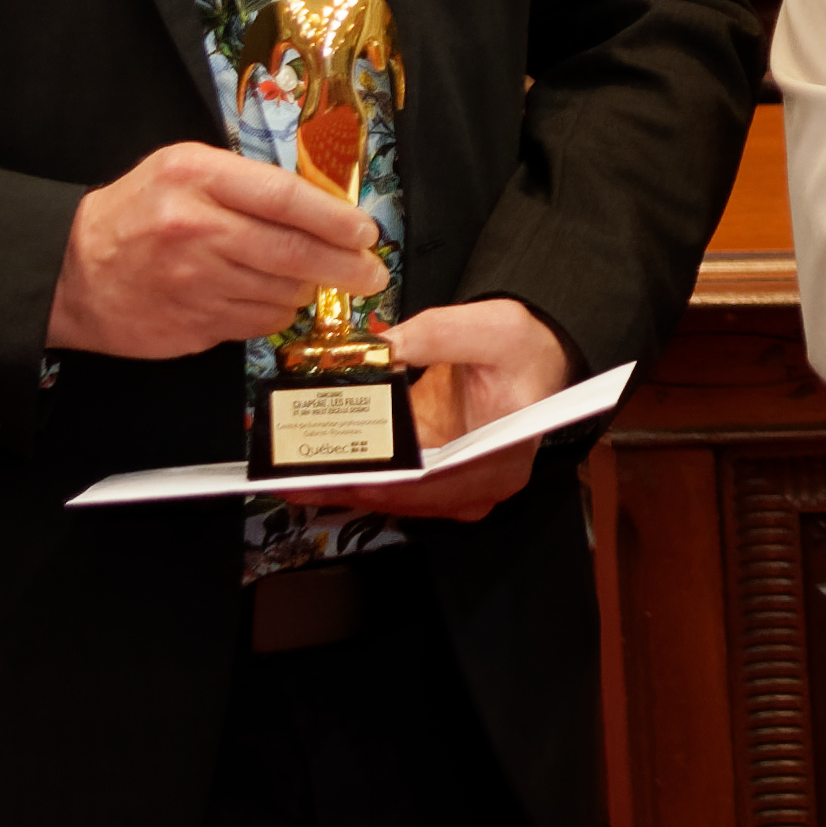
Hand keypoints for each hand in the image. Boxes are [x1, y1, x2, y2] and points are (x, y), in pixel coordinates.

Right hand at [49, 141, 374, 358]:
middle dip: (346, 266)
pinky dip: (274, 313)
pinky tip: (267, 298)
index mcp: (197, 178)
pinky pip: (258, 323)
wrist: (71, 271)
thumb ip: (246, 181)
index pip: (286, 198)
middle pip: (295, 252)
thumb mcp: (184, 169)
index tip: (366, 232)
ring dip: (306, 290)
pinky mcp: (193, 325)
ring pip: (283, 293)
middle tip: (372, 272)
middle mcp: (197, 229)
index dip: (336, 218)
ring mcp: (194, 283)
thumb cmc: (135, 213)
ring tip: (306, 279)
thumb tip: (321, 206)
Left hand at [277, 298, 574, 521]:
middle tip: (292, 477)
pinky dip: (353, 477)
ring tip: (289, 474)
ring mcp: (456, 488)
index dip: (381, 484)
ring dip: (341, 486)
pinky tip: (314, 469)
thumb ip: (435, 334)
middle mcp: (478, 486)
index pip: (433, 484)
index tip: (338, 476)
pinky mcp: (435, 479)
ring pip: (391, 499)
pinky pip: (389, 487)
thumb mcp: (491, 327)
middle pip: (404, 498)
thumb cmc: (524, 351)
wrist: (536, 358)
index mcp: (499, 459)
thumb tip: (379, 349)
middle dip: (346, 486)